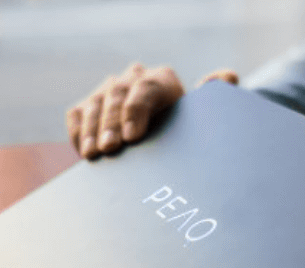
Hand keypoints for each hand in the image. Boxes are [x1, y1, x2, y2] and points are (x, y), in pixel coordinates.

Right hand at [65, 63, 237, 158]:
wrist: (168, 139)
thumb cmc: (187, 132)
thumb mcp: (204, 119)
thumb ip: (216, 98)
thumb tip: (228, 77)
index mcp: (162, 80)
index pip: (146, 87)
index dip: (136, 110)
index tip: (134, 137)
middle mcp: (133, 79)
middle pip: (117, 94)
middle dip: (111, 123)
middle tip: (111, 148)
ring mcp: (108, 91)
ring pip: (94, 103)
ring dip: (92, 130)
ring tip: (94, 153)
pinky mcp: (88, 106)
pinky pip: (77, 114)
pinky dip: (77, 131)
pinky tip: (82, 150)